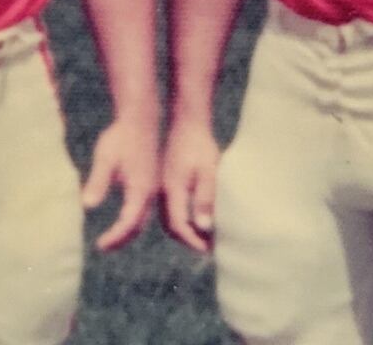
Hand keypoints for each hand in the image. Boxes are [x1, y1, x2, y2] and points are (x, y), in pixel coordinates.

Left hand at [81, 115, 159, 250]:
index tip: (99, 245)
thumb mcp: (105, 158)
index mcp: (141, 189)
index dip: (115, 237)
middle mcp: (150, 192)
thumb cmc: (120, 137)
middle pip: (138, 225)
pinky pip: (144, 208)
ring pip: (143, 218)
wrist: (139, 119)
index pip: (129, 223)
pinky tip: (121, 220)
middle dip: (121, 238)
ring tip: (110, 239)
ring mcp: (153, 187)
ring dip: (127, 231)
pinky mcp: (150, 182)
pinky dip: (133, 220)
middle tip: (102, 246)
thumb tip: (86, 204)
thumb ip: (98, 181)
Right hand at [159, 117, 219, 252]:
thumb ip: (204, 198)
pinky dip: (182, 220)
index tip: (209, 250)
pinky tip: (196, 218)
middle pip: (171, 226)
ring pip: (169, 219)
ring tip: (205, 238)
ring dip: (185, 231)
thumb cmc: (200, 146)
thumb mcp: (207, 171)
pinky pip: (171, 208)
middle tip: (207, 248)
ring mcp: (163, 186)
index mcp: (172, 190)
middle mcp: (164, 191)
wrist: (186, 123)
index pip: (180, 225)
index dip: (194, 241)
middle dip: (188, 240)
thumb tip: (204, 226)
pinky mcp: (167, 182)